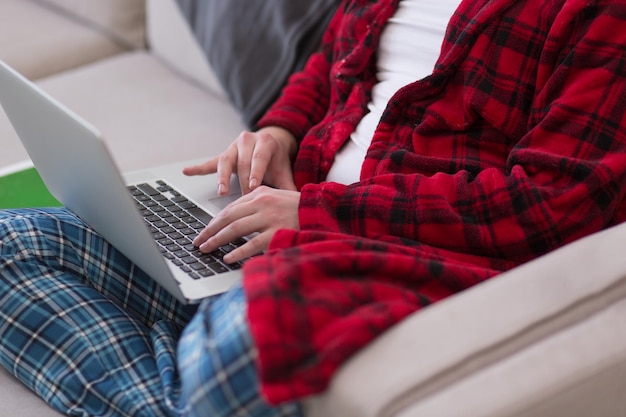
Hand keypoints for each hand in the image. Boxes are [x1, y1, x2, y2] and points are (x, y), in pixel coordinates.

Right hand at [183, 127, 297, 194]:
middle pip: (242, 162)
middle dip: (242, 181)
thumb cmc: (276, 161)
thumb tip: (299, 204)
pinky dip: (198, 168)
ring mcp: (232, 147)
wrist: (270, 143)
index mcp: (265, 142)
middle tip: (242, 199)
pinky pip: (209, 162)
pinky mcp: (222, 154)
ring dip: (222, 178)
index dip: (255, 172)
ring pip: (225, 161)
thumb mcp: (283, 171)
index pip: (259, 158)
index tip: (253, 186)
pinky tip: (186, 172)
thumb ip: (289, 187)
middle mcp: (247, 140)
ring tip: (221, 191)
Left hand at [193, 186, 300, 262]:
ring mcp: (271, 217)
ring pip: (236, 228)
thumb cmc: (298, 208)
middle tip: (198, 241)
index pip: (230, 208)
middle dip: (210, 230)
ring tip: (206, 248)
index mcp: (260, 194)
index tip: (204, 231)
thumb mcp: (275, 199)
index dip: (214, 221)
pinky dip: (238, 251)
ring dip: (218, 240)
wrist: (322, 210)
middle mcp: (263, 203)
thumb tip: (232, 220)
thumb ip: (255, 205)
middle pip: (228, 217)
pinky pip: (253, 243)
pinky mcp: (278, 231)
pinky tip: (228, 257)